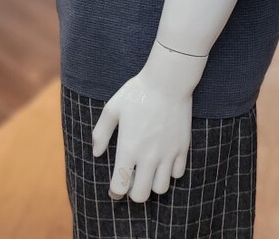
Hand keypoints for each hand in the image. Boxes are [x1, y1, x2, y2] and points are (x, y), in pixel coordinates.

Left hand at [91, 40, 207, 202]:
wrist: (168, 81)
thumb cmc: (137, 92)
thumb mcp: (112, 108)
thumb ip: (101, 133)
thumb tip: (96, 153)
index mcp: (129, 149)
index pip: (120, 187)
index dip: (115, 191)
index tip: (115, 187)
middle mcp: (148, 156)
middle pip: (141, 196)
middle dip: (134, 192)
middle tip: (132, 179)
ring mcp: (168, 154)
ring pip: (161, 189)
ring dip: (152, 184)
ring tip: (148, 171)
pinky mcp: (182, 148)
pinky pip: (178, 173)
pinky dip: (170, 172)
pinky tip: (164, 159)